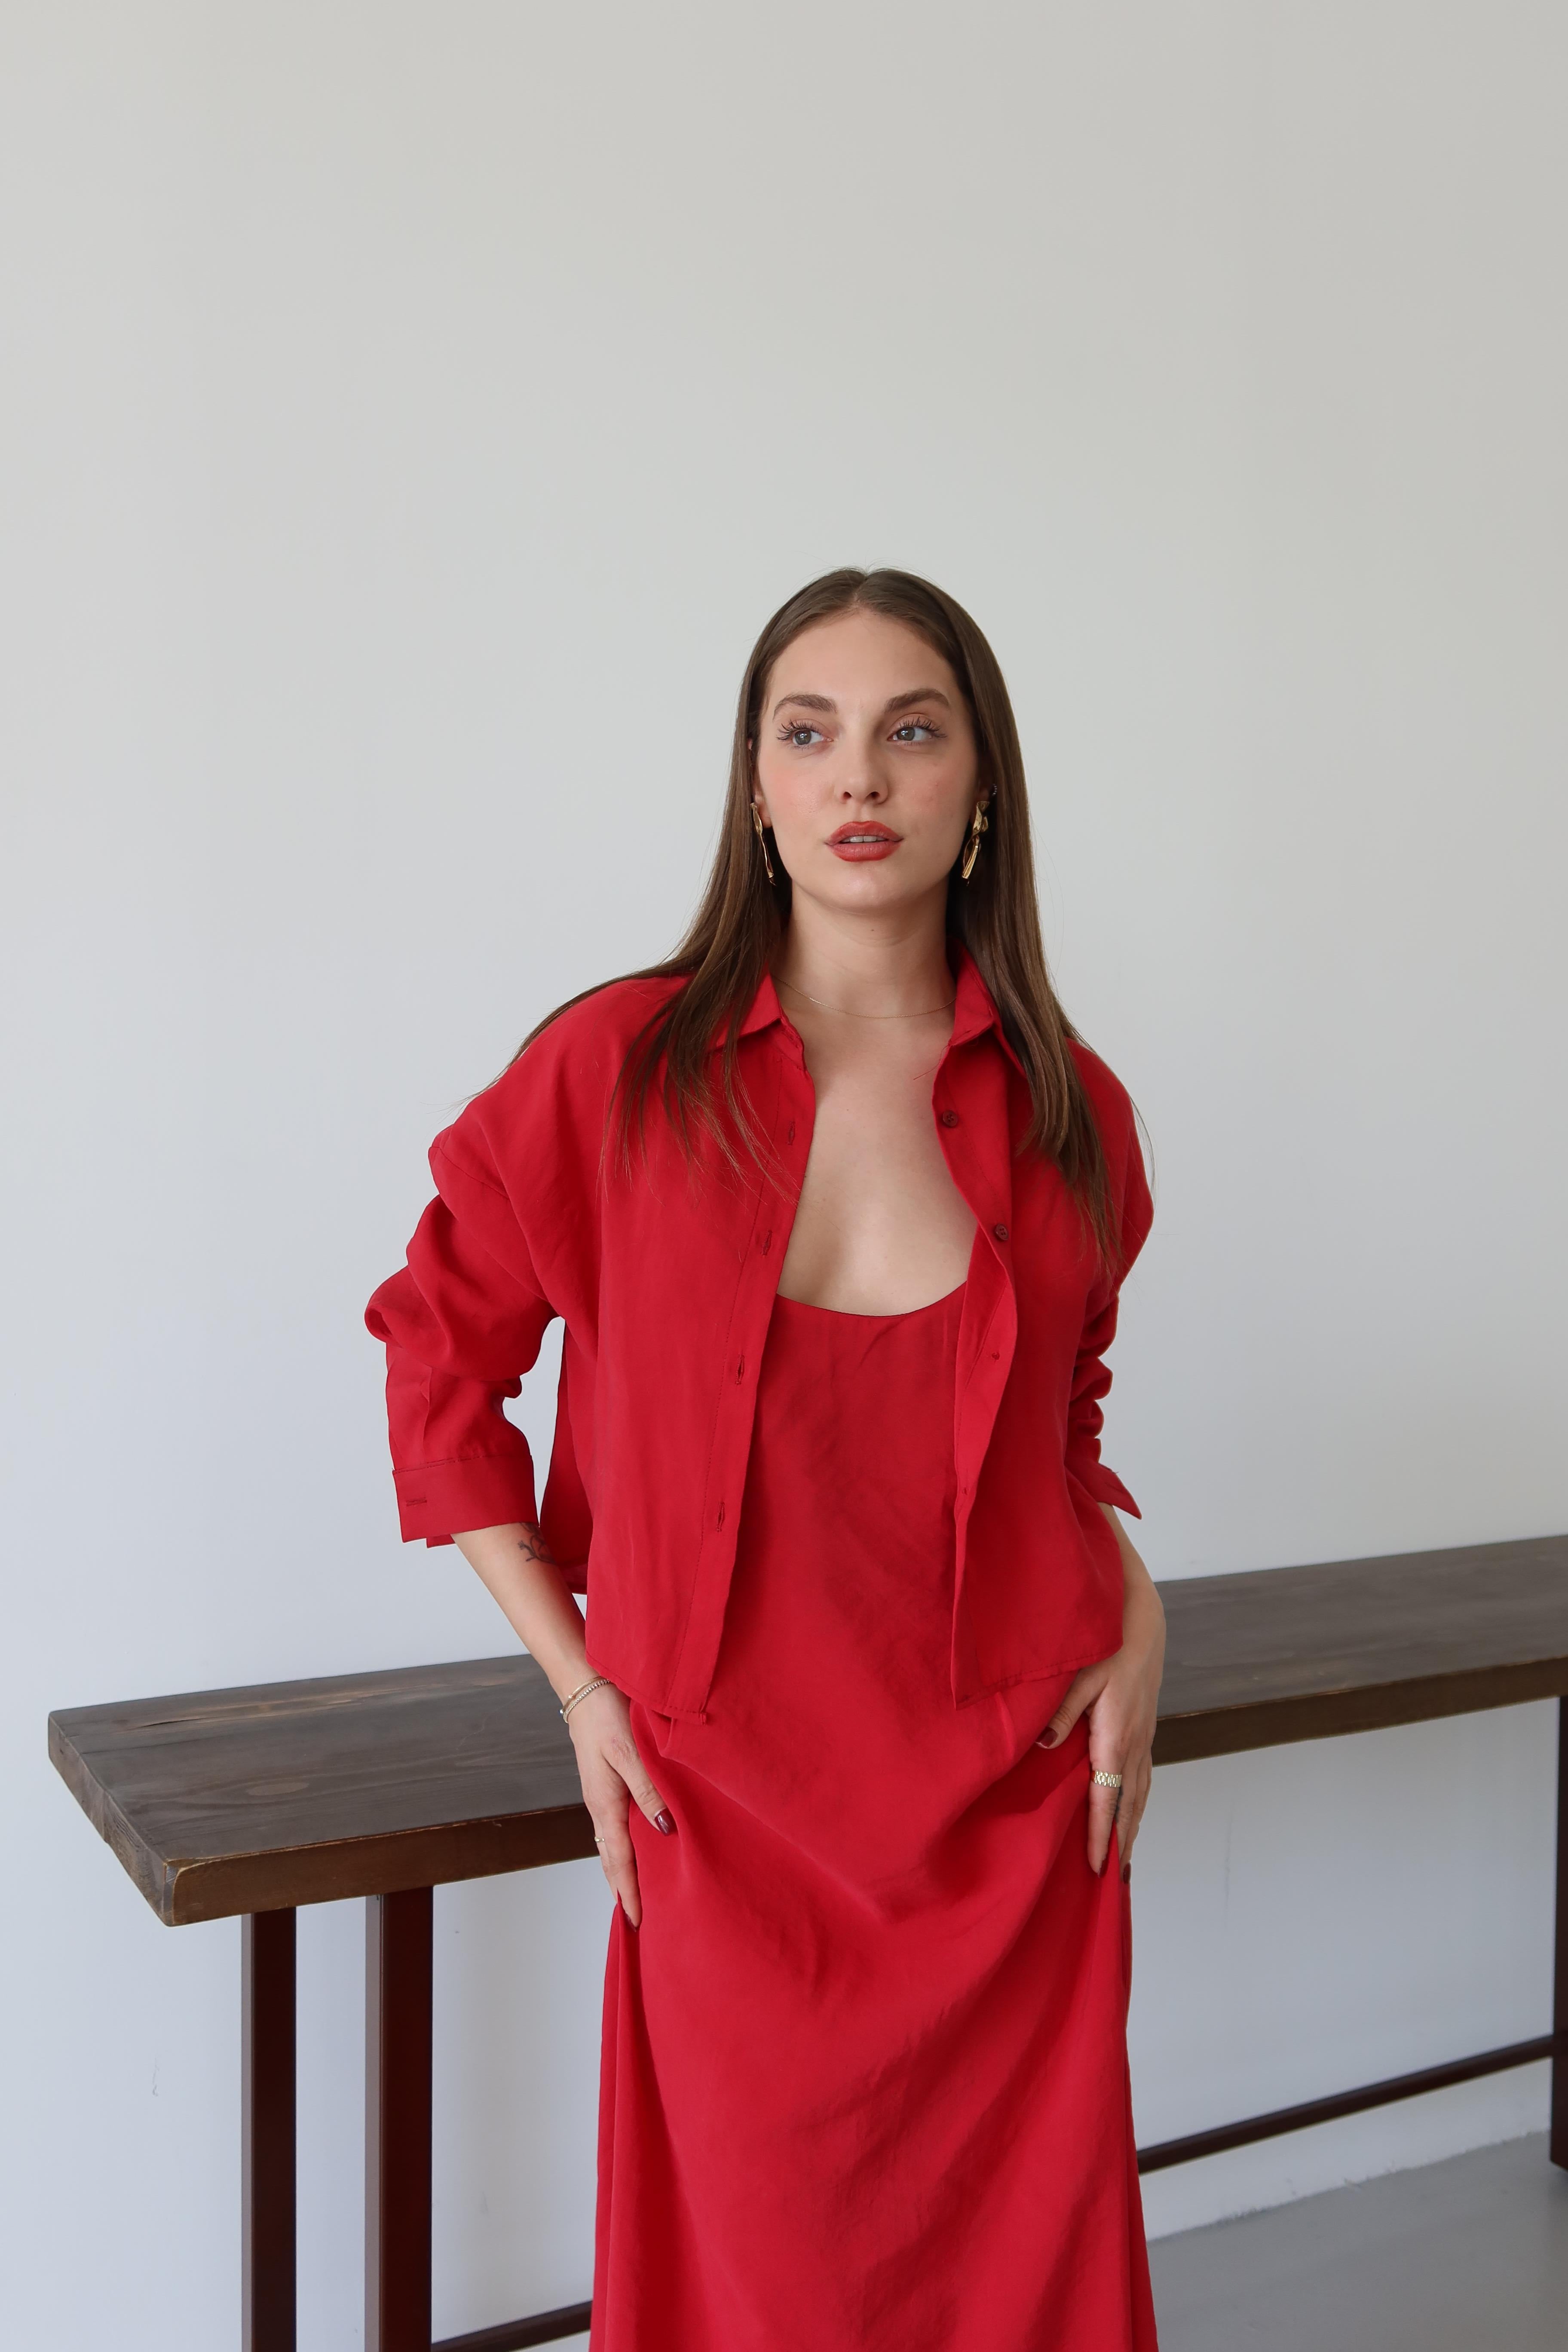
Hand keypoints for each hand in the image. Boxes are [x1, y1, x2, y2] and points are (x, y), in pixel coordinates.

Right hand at [565, 1680, 675, 1927]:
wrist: (586, 1688)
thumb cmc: (609, 1717)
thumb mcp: (630, 1753)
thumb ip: (648, 1791)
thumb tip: (665, 1829)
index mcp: (605, 1803)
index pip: (619, 1859)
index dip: (628, 1891)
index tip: (635, 1922)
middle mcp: (600, 1805)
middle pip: (611, 1859)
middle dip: (622, 1890)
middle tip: (634, 1922)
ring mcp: (600, 1796)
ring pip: (610, 1844)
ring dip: (621, 1871)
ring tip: (632, 1896)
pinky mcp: (605, 1784)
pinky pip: (612, 1827)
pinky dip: (620, 1848)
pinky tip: (631, 1850)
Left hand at [1040, 1518, 1164, 1877]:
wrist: (1143, 1621)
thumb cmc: (1106, 1645)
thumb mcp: (1078, 1675)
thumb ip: (1060, 1712)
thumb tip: (1044, 1747)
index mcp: (1116, 1737)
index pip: (1108, 1799)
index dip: (1102, 1836)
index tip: (1098, 1869)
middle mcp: (1135, 1744)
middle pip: (1130, 1805)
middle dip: (1123, 1844)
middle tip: (1115, 1883)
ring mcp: (1144, 1738)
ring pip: (1141, 1793)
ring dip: (1134, 1827)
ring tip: (1126, 1860)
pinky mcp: (1145, 1728)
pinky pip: (1144, 1776)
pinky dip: (1138, 1801)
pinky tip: (1131, 1810)